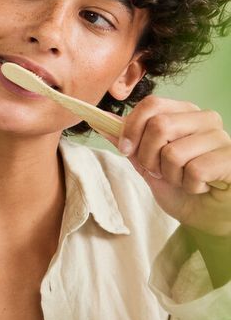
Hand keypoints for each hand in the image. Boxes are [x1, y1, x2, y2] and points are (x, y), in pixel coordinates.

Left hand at [113, 96, 230, 238]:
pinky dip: (190, 186)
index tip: (127, 151)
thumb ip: (128, 142)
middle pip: (159, 125)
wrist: (206, 215)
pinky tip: (200, 187)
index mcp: (184, 113)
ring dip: (170, 176)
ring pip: (174, 152)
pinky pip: (195, 170)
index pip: (151, 104)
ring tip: (182, 180)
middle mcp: (206, 119)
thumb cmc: (179, 188)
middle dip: (148, 157)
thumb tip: (100, 121)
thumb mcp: (146, 164)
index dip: (131, 128)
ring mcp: (222, 138)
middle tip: (160, 172)